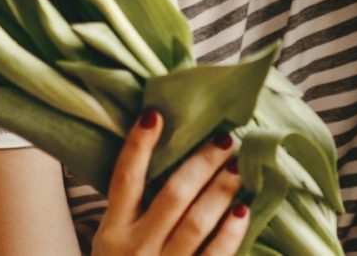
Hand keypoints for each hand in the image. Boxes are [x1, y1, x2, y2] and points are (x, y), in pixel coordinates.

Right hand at [91, 110, 249, 255]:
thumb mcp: (114, 242)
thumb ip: (133, 208)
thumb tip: (166, 154)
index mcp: (112, 232)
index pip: (124, 179)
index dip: (139, 146)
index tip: (156, 114)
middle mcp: (134, 248)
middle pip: (172, 195)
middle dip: (201, 163)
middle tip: (225, 139)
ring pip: (196, 222)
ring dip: (221, 190)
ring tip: (239, 167)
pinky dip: (230, 233)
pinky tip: (244, 210)